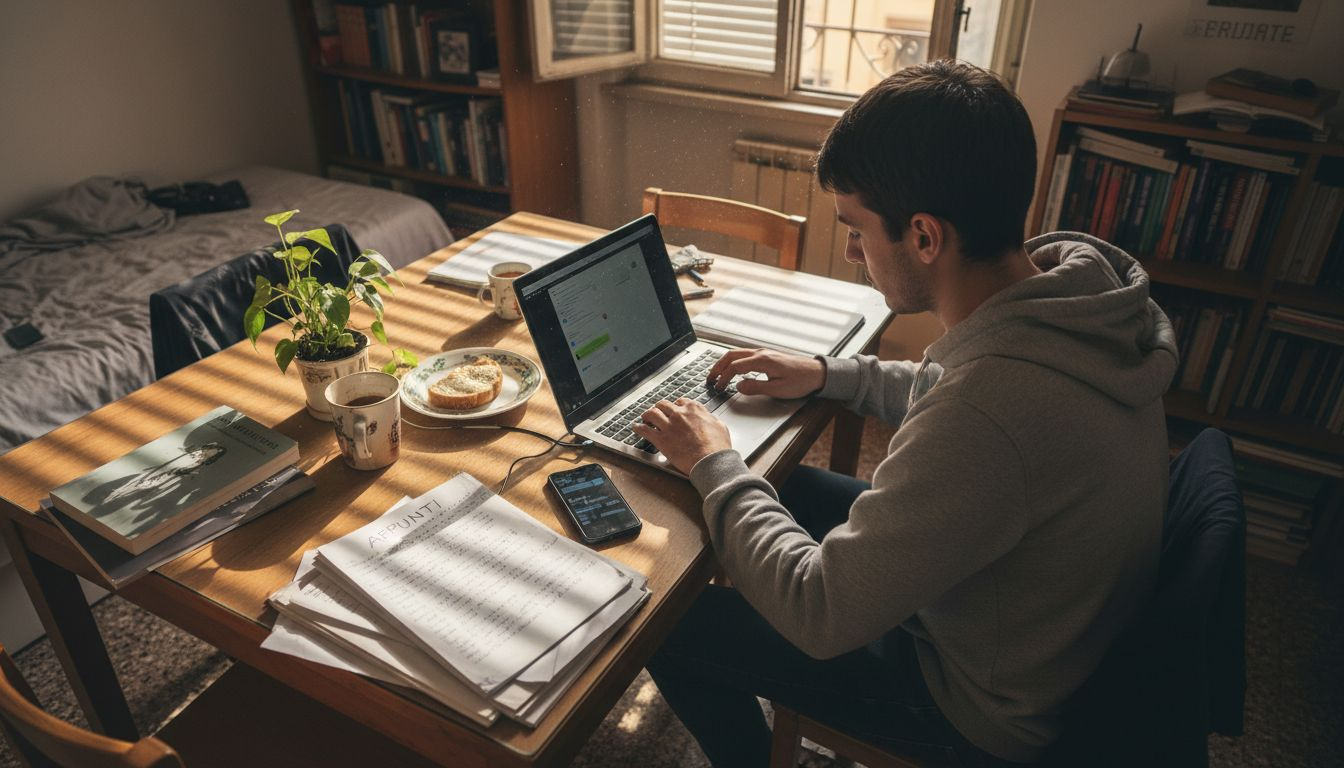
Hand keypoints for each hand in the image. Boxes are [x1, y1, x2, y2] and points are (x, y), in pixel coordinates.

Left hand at [632, 399, 730, 474]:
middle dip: (659, 408)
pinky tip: (636, 428)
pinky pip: (645, 430)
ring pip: (652, 413)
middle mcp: (679, 414)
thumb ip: (710, 419)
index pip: (681, 401)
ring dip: (647, 415)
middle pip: (663, 405)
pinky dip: (639, 428)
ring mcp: (669, 426)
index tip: (675, 410)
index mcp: (694, 409)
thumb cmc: (717, 447)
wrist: (710, 460)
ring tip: (645, 417)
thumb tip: (709, 419)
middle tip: (657, 412)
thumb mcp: (720, 426)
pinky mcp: (661, 439)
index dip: (676, 406)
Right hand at [706, 349, 825, 399]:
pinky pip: (744, 355)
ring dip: (724, 362)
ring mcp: (763, 352)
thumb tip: (738, 387)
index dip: (723, 377)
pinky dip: (733, 361)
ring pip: (737, 353)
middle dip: (718, 367)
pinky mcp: (767, 355)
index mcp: (762, 361)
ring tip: (717, 373)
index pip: (734, 367)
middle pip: (731, 356)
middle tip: (709, 378)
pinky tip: (732, 368)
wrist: (817, 373)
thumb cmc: (800, 381)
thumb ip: (755, 388)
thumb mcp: (777, 389)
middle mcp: (761, 353)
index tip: (717, 387)